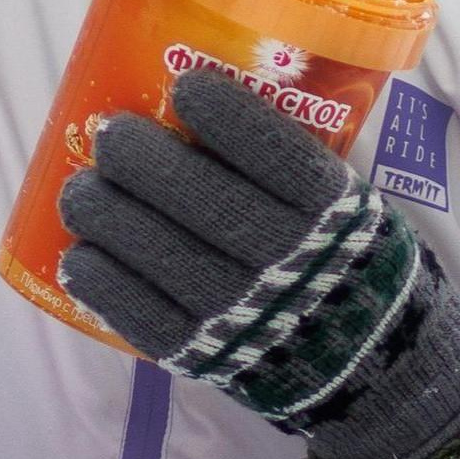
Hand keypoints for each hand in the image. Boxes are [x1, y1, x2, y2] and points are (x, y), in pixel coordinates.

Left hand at [56, 67, 459, 458]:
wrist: (380, 370)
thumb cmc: (349, 264)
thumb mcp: (349, 204)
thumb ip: (294, 165)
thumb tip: (205, 105)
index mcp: (331, 212)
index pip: (274, 153)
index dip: (223, 115)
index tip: (185, 88)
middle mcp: (288, 259)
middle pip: (203, 199)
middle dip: (143, 160)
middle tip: (110, 135)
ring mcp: (245, 313)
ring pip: (163, 254)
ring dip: (108, 218)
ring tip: (79, 191)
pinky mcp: (209, 357)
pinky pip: (145, 318)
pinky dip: (105, 286)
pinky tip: (79, 259)